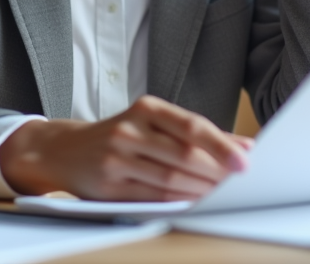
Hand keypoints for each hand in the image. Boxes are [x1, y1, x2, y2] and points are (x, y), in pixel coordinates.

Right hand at [0, 95, 252, 200]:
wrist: (64, 149)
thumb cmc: (120, 136)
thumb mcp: (152, 124)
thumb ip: (196, 134)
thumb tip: (244, 146)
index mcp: (146, 108)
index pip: (191, 125)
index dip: (221, 144)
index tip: (245, 160)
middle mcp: (129, 129)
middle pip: (183, 154)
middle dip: (216, 171)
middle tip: (240, 183)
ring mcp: (117, 157)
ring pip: (170, 178)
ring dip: (201, 190)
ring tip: (222, 195)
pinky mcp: (109, 185)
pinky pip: (152, 197)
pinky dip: (178, 202)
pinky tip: (194, 202)